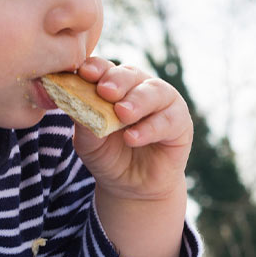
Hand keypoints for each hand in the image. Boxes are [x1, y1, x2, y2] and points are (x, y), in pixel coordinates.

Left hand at [70, 57, 191, 203]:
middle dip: (117, 80)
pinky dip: (150, 128)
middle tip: (105, 91)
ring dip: (137, 101)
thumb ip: (84, 122)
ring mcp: (162, 103)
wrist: (131, 188)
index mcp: (114, 85)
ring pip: (154, 91)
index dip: (96, 68)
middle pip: (130, 74)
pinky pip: (169, 119)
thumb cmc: (109, 158)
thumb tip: (74, 103)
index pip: (105, 69)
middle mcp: (139, 88)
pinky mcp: (180, 123)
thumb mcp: (89, 142)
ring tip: (122, 114)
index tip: (85, 73)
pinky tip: (133, 138)